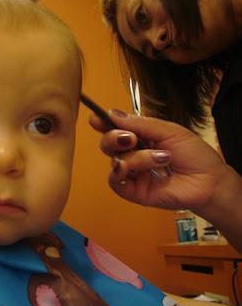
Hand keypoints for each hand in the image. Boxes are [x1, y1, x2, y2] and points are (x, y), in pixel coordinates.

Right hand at [89, 110, 229, 212]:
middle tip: (131, 138)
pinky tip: (135, 168)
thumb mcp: (168, 130)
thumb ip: (140, 123)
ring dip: (136, 157)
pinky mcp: (134, 191)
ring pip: (115, 161)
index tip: (95, 118)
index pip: (115, 129)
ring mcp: (133, 173)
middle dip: (113, 138)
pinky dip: (122, 171)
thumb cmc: (194, 154)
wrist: (209, 180)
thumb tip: (113, 113)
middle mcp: (134, 154)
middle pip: (108, 144)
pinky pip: (115, 181)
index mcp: (141, 137)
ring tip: (160, 158)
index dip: (103, 122)